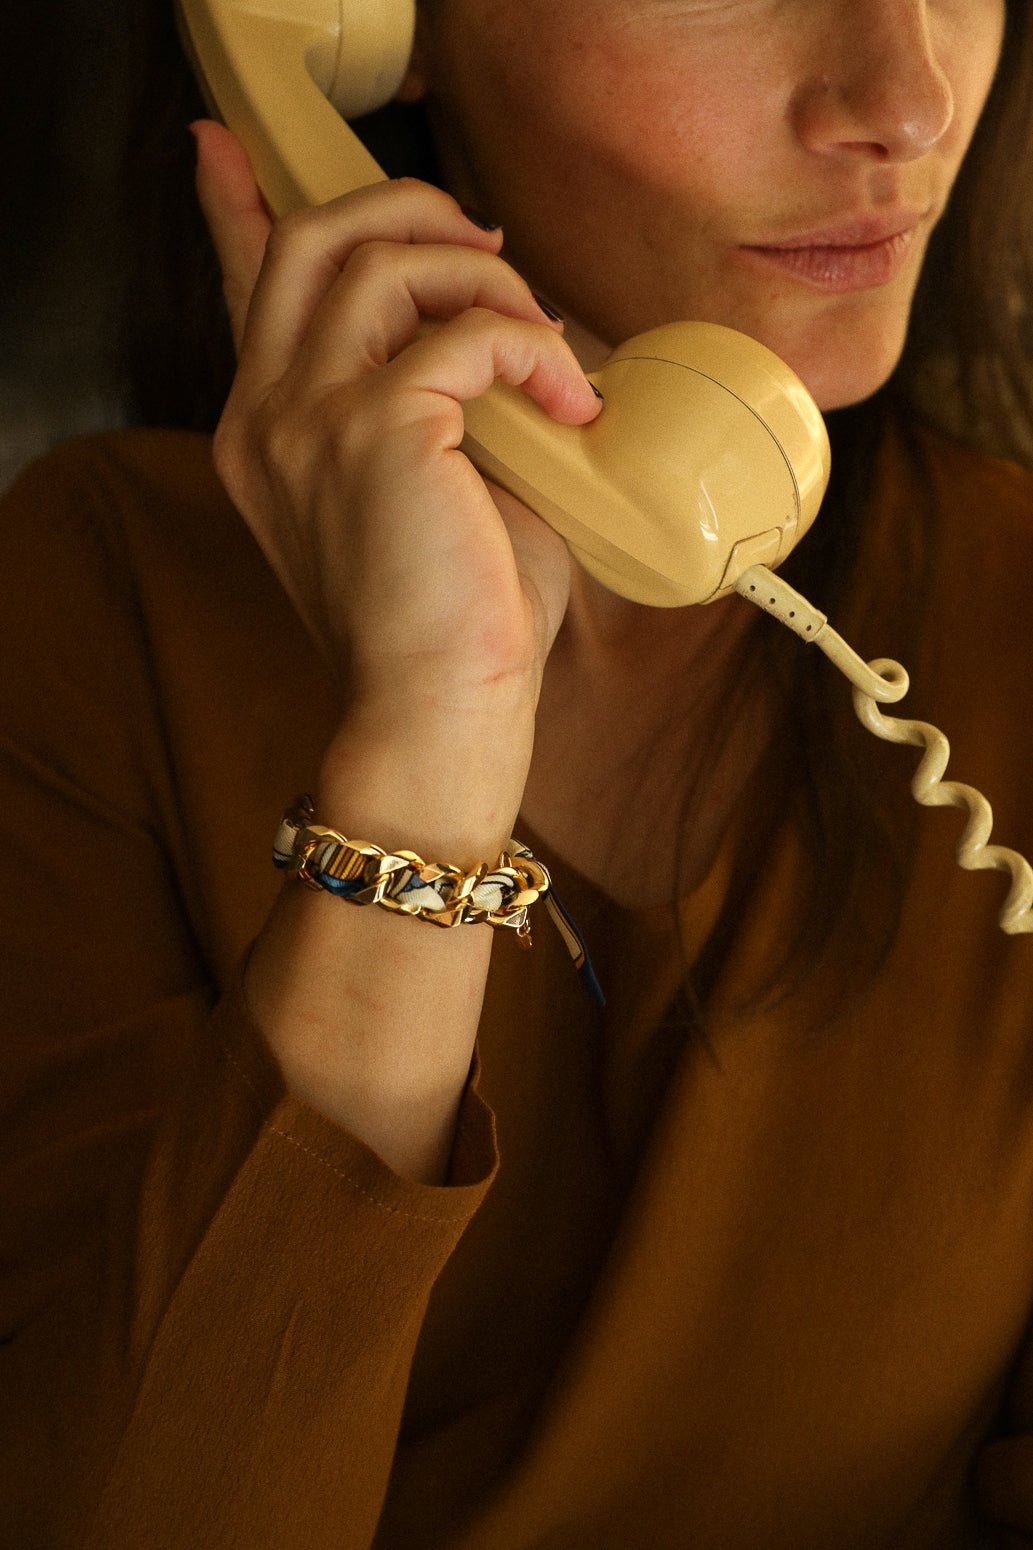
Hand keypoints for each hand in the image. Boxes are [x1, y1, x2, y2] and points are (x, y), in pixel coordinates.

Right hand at [193, 121, 600, 848]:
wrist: (436, 717)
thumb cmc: (448, 623)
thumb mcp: (431, 495)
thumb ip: (433, 406)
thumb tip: (503, 338)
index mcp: (267, 434)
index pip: (245, 288)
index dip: (238, 211)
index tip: (227, 159)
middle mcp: (267, 415)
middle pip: (314, 237)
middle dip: (408, 211)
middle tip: (485, 247)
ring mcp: (308, 417)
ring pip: (382, 258)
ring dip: (487, 281)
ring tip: (546, 346)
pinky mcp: (375, 429)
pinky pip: (465, 332)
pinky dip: (532, 348)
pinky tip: (569, 398)